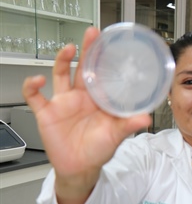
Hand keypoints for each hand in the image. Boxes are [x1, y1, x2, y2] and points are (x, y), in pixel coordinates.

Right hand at [22, 26, 150, 203]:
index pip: (101, 73)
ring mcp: (63, 103)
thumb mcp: (116, 136)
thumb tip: (147, 118)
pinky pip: (35, 96)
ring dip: (62, 60)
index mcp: (98, 99)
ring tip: (69, 49)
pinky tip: (38, 80)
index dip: (104, 59)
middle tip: (92, 34)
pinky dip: (32, 86)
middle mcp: (81, 96)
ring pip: (60, 74)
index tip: (110, 45)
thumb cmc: (99, 150)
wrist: (80, 169)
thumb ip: (128, 125)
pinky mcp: (46, 112)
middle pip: (82, 68)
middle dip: (87, 50)